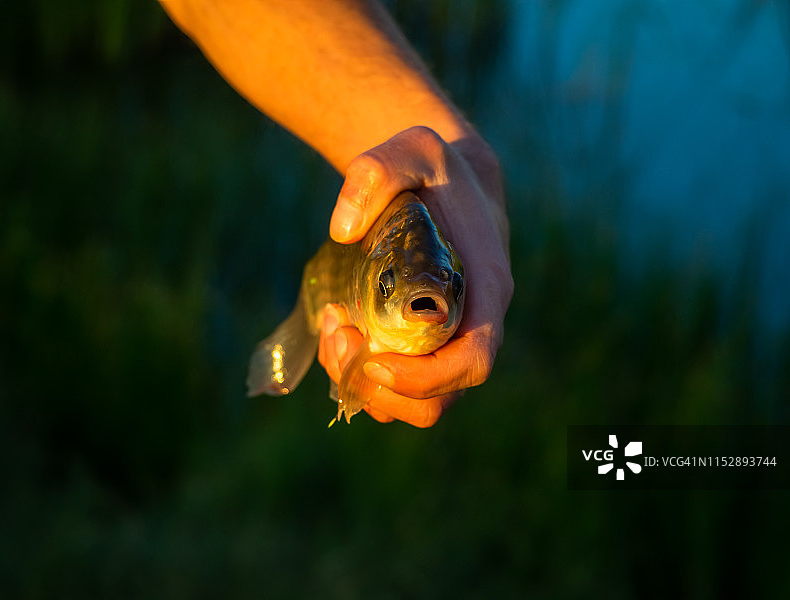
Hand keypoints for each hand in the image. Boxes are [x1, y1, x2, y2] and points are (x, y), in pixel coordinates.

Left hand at [318, 126, 513, 426]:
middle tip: (339, 337)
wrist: (442, 182)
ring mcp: (450, 339)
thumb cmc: (431, 170)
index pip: (474, 361)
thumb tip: (343, 230)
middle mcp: (475, 324)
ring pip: (418, 401)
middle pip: (443, 397)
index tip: (375, 362)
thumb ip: (376, 172)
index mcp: (486, 290)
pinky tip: (336, 328)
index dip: (427, 379)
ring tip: (333, 329)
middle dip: (383, 390)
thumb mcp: (410, 150)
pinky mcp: (425, 342)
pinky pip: (399, 387)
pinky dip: (360, 377)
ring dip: (365, 387)